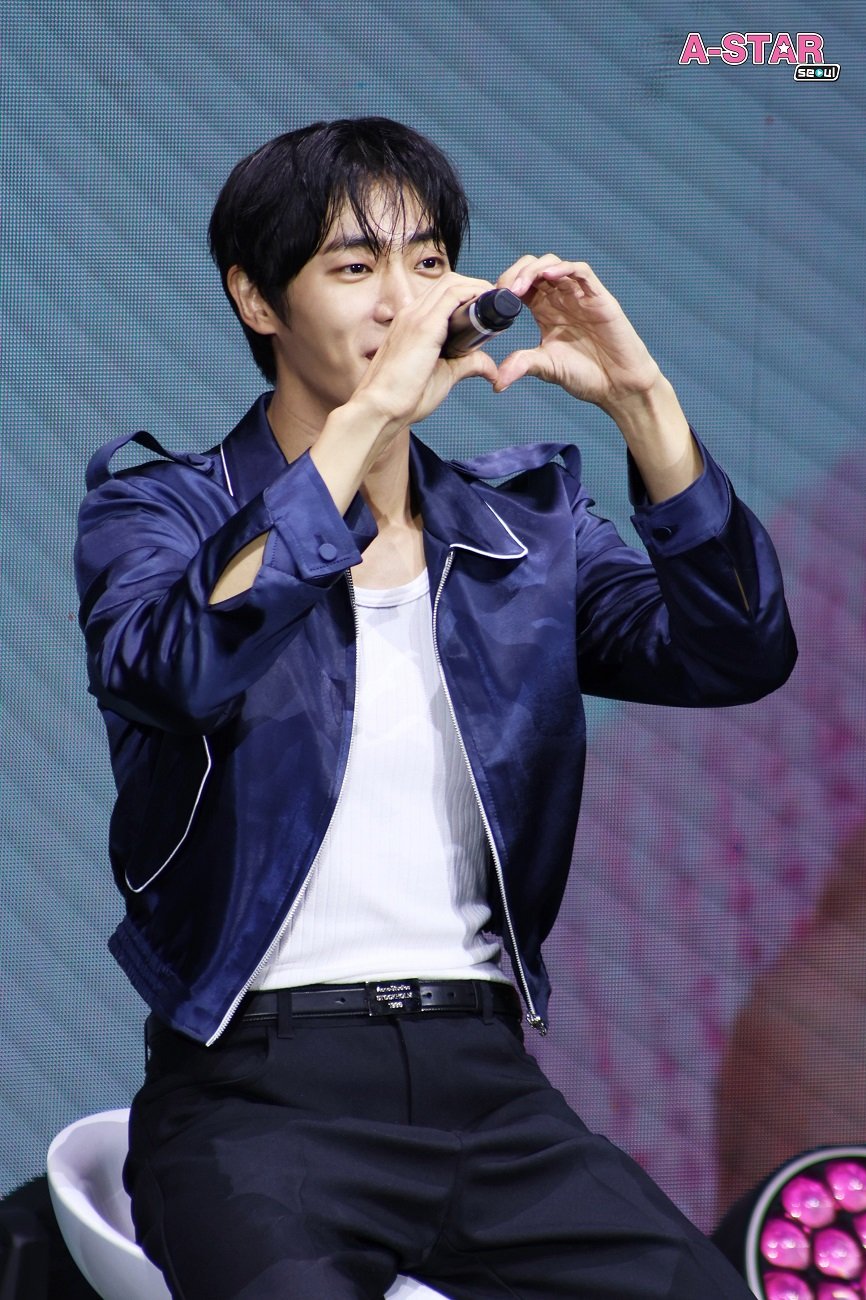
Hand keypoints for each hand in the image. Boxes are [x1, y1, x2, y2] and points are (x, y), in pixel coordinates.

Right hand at [350, 271, 499, 435]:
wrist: (380, 409)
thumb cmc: (403, 398)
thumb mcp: (444, 376)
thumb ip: (467, 365)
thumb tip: (490, 368)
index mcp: (412, 323)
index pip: (442, 294)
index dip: (468, 295)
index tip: (487, 310)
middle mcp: (412, 313)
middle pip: (449, 282)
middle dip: (477, 287)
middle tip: (498, 304)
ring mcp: (416, 316)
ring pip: (453, 283)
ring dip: (479, 288)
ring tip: (497, 303)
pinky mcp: (424, 326)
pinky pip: (453, 295)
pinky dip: (474, 294)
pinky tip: (488, 304)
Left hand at [493, 255, 661, 413]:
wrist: (619, 386)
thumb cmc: (586, 375)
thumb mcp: (546, 368)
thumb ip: (522, 365)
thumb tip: (495, 382)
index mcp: (545, 312)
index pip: (521, 285)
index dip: (505, 285)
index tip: (491, 299)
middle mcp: (561, 299)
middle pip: (534, 269)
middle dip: (515, 274)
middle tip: (503, 292)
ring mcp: (580, 296)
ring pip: (554, 265)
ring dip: (534, 270)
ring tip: (519, 287)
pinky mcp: (599, 297)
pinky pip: (581, 271)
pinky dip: (564, 268)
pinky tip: (548, 276)